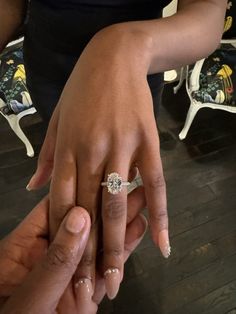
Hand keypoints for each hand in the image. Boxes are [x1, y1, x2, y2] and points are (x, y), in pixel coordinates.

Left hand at [0, 187, 146, 312]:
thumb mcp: (28, 298)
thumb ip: (54, 261)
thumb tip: (79, 216)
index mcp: (26, 246)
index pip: (55, 209)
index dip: (81, 191)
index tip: (104, 176)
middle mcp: (51, 253)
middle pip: (84, 224)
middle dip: (110, 205)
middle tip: (135, 186)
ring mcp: (72, 272)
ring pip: (100, 244)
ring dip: (123, 224)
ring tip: (145, 203)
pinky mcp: (87, 292)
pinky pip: (107, 269)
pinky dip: (124, 252)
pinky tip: (140, 232)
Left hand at [27, 25, 168, 299]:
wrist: (115, 56)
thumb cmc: (82, 89)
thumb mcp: (57, 119)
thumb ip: (47, 157)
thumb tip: (33, 189)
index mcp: (68, 149)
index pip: (64, 202)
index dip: (66, 238)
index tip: (68, 269)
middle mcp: (92, 152)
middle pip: (90, 210)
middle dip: (91, 253)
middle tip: (94, 289)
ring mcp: (122, 147)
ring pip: (119, 204)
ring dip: (119, 243)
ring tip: (120, 276)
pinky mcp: (147, 142)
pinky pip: (154, 184)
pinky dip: (160, 214)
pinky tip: (162, 243)